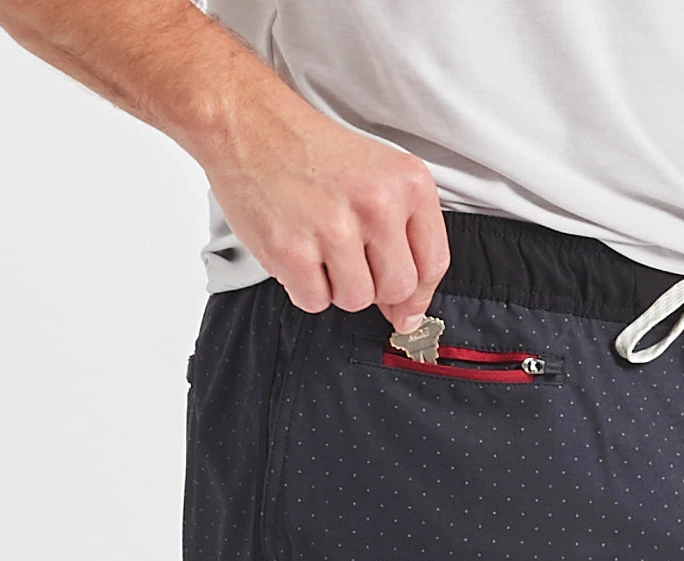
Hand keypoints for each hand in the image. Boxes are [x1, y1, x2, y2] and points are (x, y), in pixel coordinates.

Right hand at [198, 99, 448, 328]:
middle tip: (350, 260)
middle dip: (375, 287)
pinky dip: (304, 287)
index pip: (433, 264)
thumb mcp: (379, 176)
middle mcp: (378, 204)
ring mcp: (334, 228)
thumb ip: (403, 240)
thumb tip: (408, 314)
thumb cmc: (314, 153)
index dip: (418, 294)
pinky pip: (315, 301)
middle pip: (397, 289)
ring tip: (320, 249)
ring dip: (337, 287)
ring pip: (356, 300)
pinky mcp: (292, 250)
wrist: (250, 123)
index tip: (404, 305)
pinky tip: (298, 252)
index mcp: (409, 184)